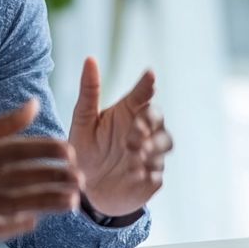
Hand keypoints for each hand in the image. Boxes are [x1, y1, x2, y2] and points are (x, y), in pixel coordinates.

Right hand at [0, 98, 81, 245]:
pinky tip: (39, 219)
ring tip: (73, 201)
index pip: (13, 149)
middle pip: (18, 178)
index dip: (43, 149)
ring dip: (45, 203)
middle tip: (81, 177)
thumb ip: (1, 124)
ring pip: (13, 205)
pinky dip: (18, 224)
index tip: (69, 149)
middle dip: (53, 177)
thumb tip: (35, 105)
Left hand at [69, 58, 172, 217]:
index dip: (147, 84)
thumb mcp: (83, 120)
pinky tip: (134, 174)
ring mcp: (151, 154)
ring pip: (166, 143)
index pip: (143, 93)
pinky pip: (157, 173)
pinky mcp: (152, 178)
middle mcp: (144, 130)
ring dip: (153, 146)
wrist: (87, 189)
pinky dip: (148, 172)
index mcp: (128, 111)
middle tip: (132, 132)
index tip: (149, 75)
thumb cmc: (86, 148)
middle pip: (159, 117)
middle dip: (149, 122)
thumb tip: (90, 59)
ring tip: (133, 154)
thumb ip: (89, 91)